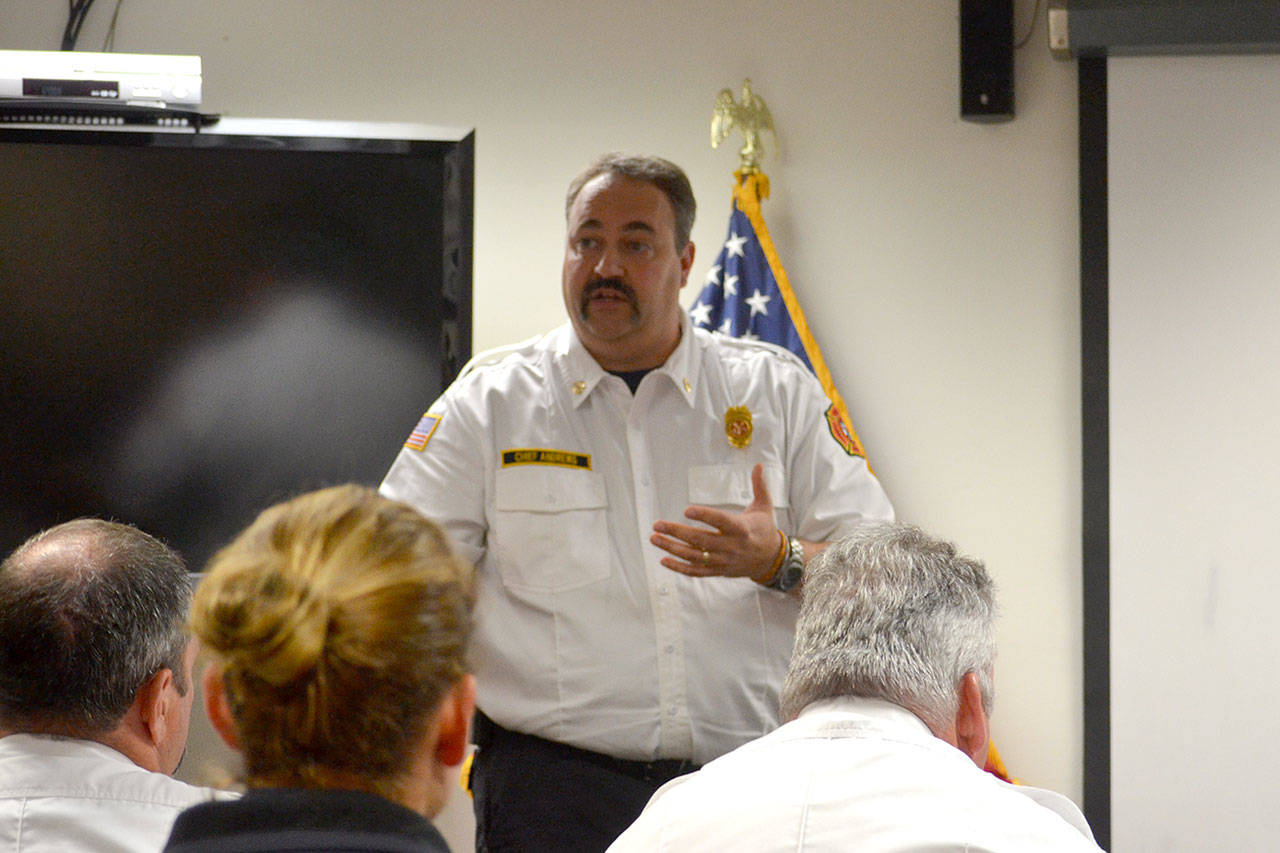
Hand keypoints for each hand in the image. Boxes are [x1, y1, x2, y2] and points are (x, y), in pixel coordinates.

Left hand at [650, 463, 782, 580]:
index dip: (704, 516)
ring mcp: (723, 561)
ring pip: (694, 556)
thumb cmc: (764, 529)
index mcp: (742, 529)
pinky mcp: (718, 571)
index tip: (686, 510)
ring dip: (672, 548)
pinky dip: (679, 568)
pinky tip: (664, 560)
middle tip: (657, 524)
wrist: (771, 559)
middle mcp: (731, 546)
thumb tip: (759, 465)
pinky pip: (696, 572)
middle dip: (676, 532)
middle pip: (700, 540)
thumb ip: (759, 486)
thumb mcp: (764, 506)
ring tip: (654, 538)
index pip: (721, 521)